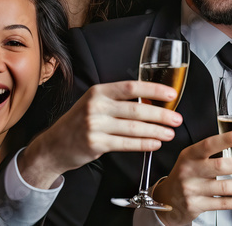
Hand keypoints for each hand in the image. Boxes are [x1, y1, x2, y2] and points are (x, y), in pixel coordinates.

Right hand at [18, 81, 182, 188]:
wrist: (54, 145)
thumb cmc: (79, 122)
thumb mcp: (95, 103)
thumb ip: (118, 101)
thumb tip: (152, 101)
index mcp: (99, 91)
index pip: (131, 87)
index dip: (153, 89)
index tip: (171, 94)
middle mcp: (96, 106)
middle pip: (136, 108)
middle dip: (160, 114)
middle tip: (177, 118)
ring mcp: (95, 125)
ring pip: (133, 127)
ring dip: (156, 131)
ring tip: (170, 133)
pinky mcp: (95, 144)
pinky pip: (126, 144)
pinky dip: (143, 144)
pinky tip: (155, 143)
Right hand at [153, 131, 231, 225]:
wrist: (166, 199)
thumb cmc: (184, 175)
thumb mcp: (190, 159)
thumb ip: (210, 153)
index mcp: (189, 156)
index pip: (207, 145)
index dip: (224, 140)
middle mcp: (190, 172)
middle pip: (220, 167)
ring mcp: (193, 190)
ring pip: (224, 188)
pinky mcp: (197, 205)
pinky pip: (223, 204)